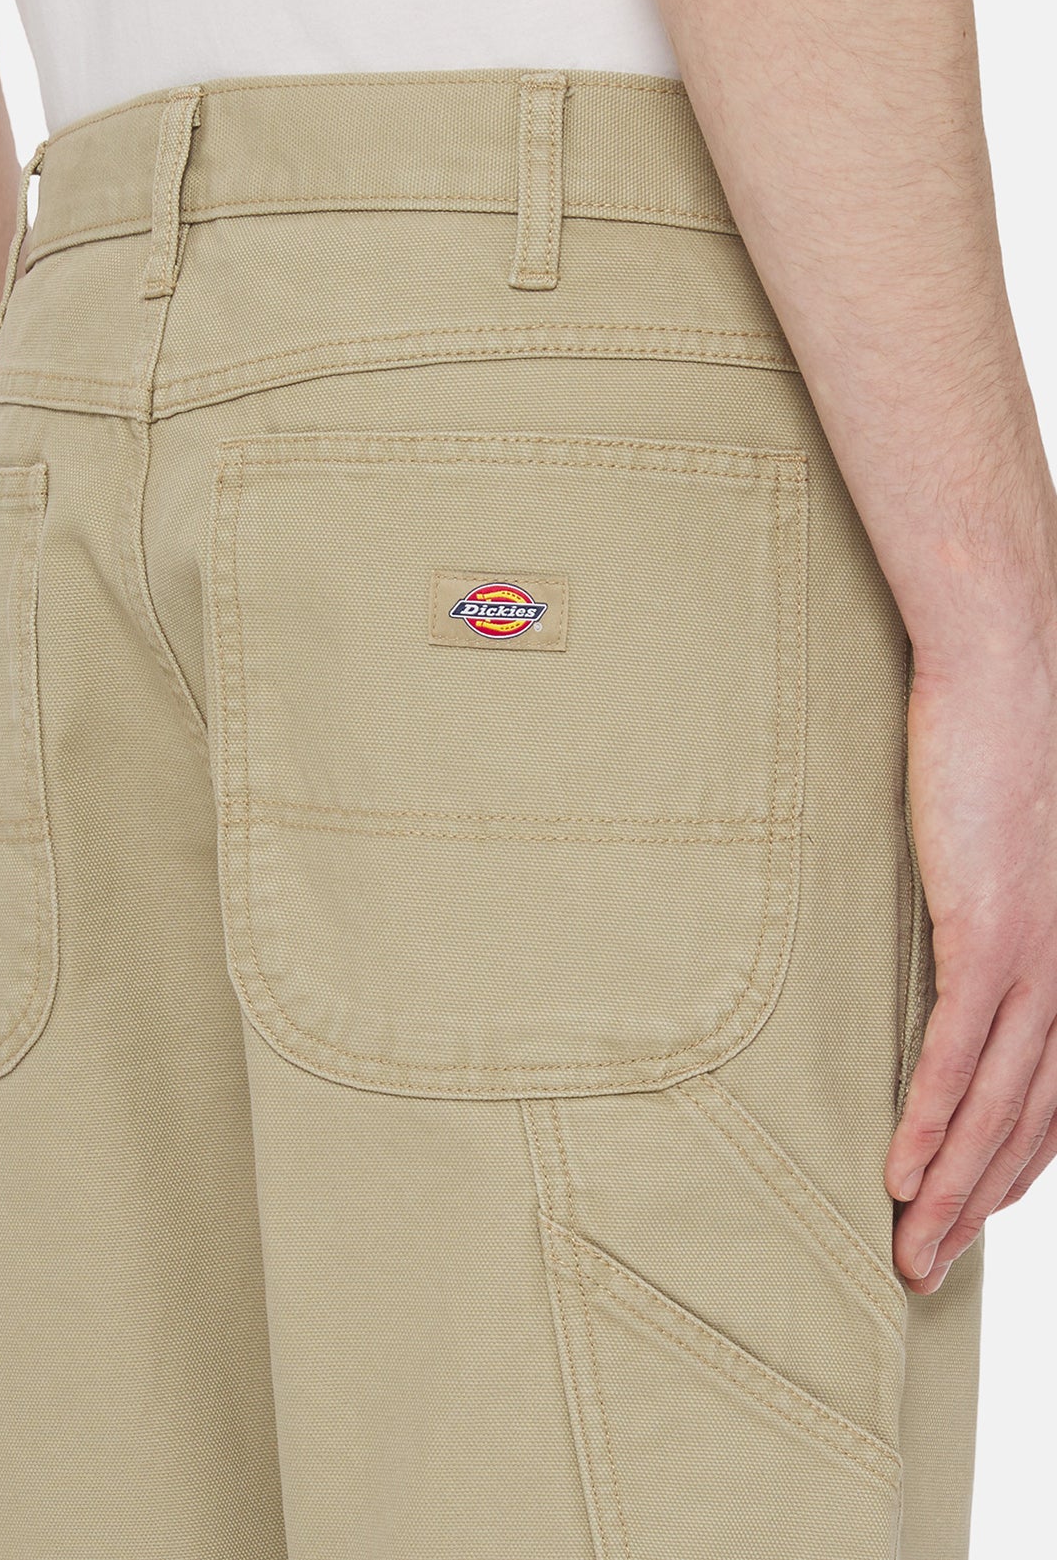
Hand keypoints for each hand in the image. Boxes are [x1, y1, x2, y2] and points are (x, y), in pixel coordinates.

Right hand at [885, 626, 1056, 1292]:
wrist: (1013, 673)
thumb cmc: (1008, 742)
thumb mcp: (1010, 843)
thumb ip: (994, 905)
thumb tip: (961, 936)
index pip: (1055, 1094)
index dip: (1014, 1167)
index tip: (973, 1213)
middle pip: (1031, 1123)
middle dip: (979, 1206)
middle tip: (931, 1267)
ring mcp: (1036, 960)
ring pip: (998, 1109)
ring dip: (952, 1193)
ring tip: (912, 1254)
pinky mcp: (991, 935)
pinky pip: (959, 1055)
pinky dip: (931, 1125)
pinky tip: (899, 1176)